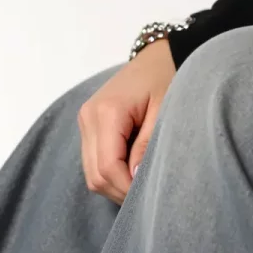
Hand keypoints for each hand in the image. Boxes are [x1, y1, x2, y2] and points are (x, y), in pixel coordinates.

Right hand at [78, 39, 175, 203]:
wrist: (158, 55)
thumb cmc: (167, 76)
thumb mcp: (164, 111)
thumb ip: (147, 145)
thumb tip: (135, 178)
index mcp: (107, 111)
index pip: (108, 166)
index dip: (126, 187)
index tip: (147, 195)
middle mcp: (88, 117)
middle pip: (95, 175)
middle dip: (119, 191)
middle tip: (145, 196)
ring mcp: (85, 122)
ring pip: (91, 173)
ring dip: (113, 185)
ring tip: (138, 184)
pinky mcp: (88, 126)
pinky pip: (93, 163)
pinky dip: (109, 174)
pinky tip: (130, 171)